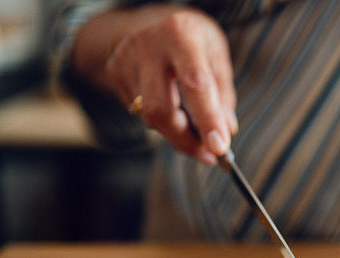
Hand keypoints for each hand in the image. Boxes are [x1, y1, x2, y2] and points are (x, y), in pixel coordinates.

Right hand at [93, 5, 236, 163]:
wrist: (154, 19)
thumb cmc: (194, 41)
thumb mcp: (217, 55)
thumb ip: (222, 94)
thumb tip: (225, 131)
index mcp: (181, 34)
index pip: (195, 84)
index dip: (207, 120)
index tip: (219, 149)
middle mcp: (148, 44)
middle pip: (161, 110)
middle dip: (185, 140)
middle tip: (207, 155)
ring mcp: (125, 58)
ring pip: (149, 116)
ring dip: (176, 131)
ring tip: (192, 124)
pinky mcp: (114, 72)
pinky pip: (140, 112)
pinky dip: (161, 119)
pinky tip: (169, 101)